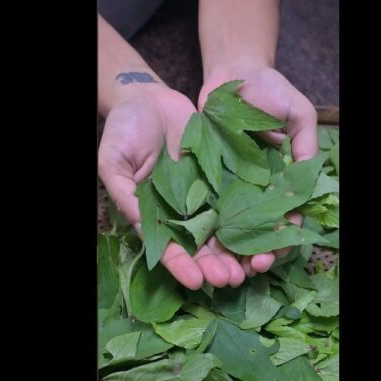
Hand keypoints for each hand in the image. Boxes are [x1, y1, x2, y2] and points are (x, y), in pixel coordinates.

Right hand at [98, 85, 246, 289]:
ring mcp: (204, 196)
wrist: (148, 99)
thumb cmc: (124, 129)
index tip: (197, 282)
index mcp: (153, 214)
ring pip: (224, 230)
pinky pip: (239, 199)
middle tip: (232, 279)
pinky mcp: (223, 178)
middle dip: (216, 265)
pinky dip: (253, 217)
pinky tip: (267, 231)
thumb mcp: (112, 160)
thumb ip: (124, 192)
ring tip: (254, 265)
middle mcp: (181, 211)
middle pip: (201, 246)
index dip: (182, 266)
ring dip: (238, 250)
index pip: (168, 248)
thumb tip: (140, 223)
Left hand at [198, 59, 318, 274]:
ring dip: (227, 252)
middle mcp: (256, 188)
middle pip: (256, 232)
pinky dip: (200, 227)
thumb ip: (305, 143)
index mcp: (282, 180)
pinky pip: (201, 205)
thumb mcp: (299, 113)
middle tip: (246, 270)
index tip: (273, 253)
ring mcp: (229, 184)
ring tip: (221, 270)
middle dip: (253, 254)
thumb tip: (304, 178)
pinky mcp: (203, 176)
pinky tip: (196, 247)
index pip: (285, 219)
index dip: (281, 239)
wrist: (234, 71)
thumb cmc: (272, 90)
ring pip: (228, 227)